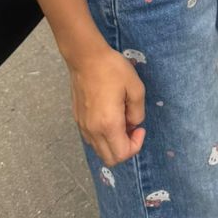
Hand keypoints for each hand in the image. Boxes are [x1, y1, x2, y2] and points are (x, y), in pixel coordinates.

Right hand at [68, 45, 146, 166]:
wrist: (86, 58)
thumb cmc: (112, 70)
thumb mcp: (135, 87)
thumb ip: (138, 111)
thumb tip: (133, 124)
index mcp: (109, 124)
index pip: (122, 154)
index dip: (136, 145)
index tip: (140, 127)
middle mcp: (93, 131)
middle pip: (110, 159)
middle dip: (125, 148)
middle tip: (132, 127)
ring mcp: (83, 127)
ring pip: (99, 150)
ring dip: (113, 143)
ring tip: (121, 120)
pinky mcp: (77, 120)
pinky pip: (92, 139)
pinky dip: (103, 137)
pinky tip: (109, 117)